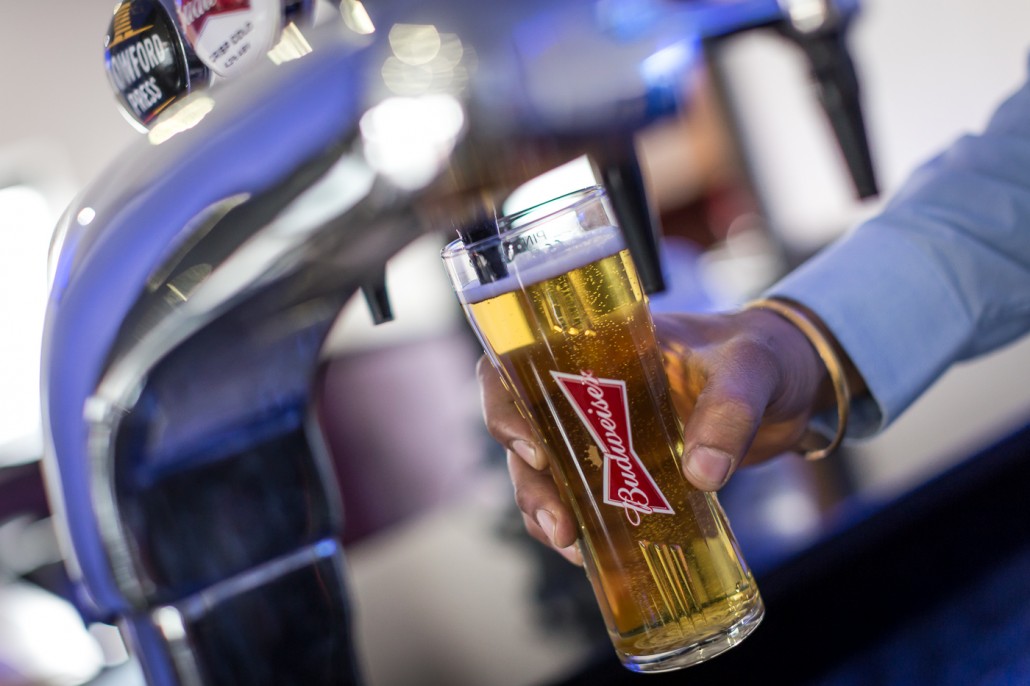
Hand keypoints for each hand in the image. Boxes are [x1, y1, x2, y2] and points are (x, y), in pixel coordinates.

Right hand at [477, 307, 830, 563]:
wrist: (795, 383)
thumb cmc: (765, 355)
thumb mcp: (751, 369)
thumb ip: (730, 410)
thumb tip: (703, 473)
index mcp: (600, 348)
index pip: (520, 364)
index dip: (507, 404)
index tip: (533, 447)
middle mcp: (588, 391)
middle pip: (524, 431)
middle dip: (530, 482)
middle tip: (560, 523)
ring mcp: (604, 433)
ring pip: (545, 473)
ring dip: (546, 510)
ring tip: (572, 546)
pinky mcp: (628, 470)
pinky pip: (585, 499)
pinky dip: (581, 528)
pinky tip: (592, 556)